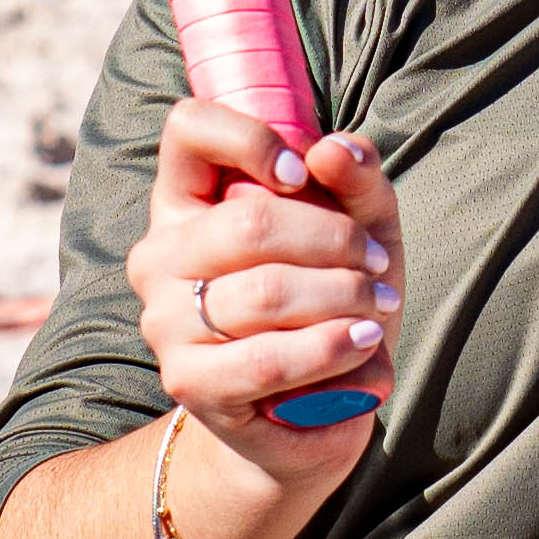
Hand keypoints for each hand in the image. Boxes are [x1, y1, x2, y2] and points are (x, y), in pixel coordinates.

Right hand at [126, 99, 403, 495]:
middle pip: (248, 222)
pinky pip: (266, 358)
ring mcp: (166, 320)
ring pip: (265, 292)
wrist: (309, 409)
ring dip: (344, 297)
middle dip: (334, 240)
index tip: (303, 173)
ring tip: (379, 307)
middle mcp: (160, 255)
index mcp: (186, 201)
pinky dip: (330, 347)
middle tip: (376, 264)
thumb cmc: (330, 299)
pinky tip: (363, 342)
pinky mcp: (188, 381)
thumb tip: (331, 150)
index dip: (251, 139)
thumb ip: (356, 176)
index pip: (189, 129)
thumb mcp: (359, 227)